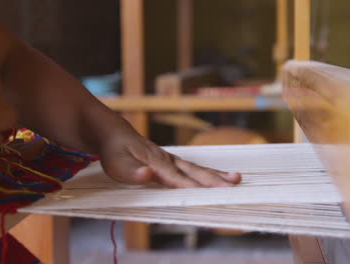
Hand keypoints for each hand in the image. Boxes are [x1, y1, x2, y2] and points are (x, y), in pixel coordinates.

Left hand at [98, 132, 241, 187]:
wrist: (113, 133)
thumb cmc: (114, 152)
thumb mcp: (116, 165)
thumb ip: (132, 172)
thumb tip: (147, 174)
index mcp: (156, 163)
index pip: (177, 178)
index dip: (193, 186)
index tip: (210, 194)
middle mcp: (168, 160)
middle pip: (194, 171)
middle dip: (214, 180)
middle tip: (235, 186)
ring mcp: (171, 159)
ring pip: (197, 168)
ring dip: (216, 175)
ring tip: (237, 178)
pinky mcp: (171, 161)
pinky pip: (193, 167)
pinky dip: (208, 173)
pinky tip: (219, 177)